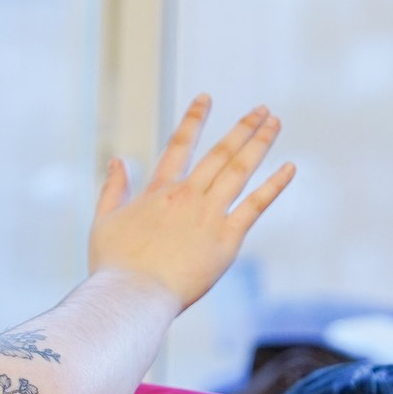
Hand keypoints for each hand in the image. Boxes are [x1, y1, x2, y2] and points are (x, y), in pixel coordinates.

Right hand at [87, 94, 293, 310]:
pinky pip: (256, 205)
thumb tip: (118, 160)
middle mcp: (187, 196)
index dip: (193, 120)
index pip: (179, 146)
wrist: (132, 295)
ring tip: (274, 123)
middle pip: (220, 153)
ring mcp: (209, 215)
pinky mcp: (227, 239)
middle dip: (242, 128)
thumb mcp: (103, 222)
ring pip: (240, 170)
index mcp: (158, 192)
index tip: (206, 98)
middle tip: (262, 109)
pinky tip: (289, 167)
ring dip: (259, 143)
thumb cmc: (113, 267)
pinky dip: (273, 185)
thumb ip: (112, 189)